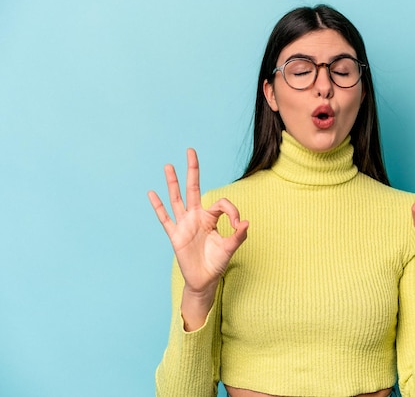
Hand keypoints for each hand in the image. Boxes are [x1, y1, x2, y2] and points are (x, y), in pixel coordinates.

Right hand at [148, 148, 248, 294]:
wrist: (204, 280)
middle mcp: (196, 217)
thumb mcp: (230, 249)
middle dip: (192, 170)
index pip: (220, 203)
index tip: (238, 224)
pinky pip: (165, 219)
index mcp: (211, 218)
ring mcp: (184, 224)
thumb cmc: (217, 263)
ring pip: (177, 199)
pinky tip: (151, 193)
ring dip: (172, 183)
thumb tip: (246, 223)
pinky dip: (158, 207)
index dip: (231, 210)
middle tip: (191, 151)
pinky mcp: (175, 235)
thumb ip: (238, 236)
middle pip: (193, 188)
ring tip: (168, 165)